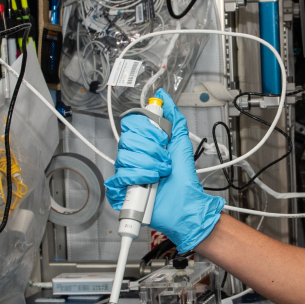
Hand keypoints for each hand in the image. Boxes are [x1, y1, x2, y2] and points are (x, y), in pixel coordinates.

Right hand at [104, 90, 224, 252]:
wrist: (185, 205)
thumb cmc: (183, 180)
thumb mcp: (181, 144)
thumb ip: (174, 119)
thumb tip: (165, 98)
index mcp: (143, 145)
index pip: (131, 125)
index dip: (148, 130)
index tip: (162, 139)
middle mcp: (132, 157)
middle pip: (127, 140)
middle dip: (152, 151)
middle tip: (164, 160)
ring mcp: (125, 174)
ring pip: (125, 158)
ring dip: (149, 166)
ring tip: (160, 174)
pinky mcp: (120, 191)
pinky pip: (120, 177)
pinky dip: (138, 178)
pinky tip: (149, 183)